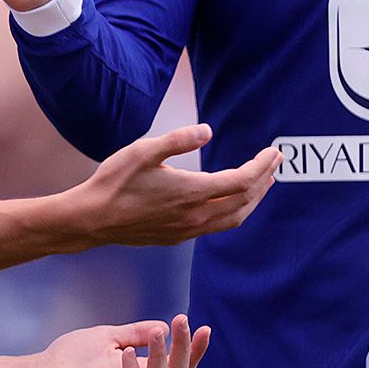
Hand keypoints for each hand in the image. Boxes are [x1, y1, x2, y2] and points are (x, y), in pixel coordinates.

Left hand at [12, 314, 209, 367]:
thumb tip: (163, 326)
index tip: (204, 327)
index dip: (192, 350)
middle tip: (183, 322)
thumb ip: (135, 334)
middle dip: (183, 349)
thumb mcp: (110, 337)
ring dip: (161, 358)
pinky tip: (128, 352)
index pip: (176, 366)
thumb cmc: (71, 358)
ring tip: (159, 332)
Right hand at [67, 124, 280, 247]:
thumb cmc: (115, 182)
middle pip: (244, 202)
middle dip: (265, 181)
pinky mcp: (177, 237)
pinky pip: (217, 226)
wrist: (92, 219)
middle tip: (276, 163)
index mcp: (191, 192)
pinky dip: (235, 211)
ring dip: (253, 199)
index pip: (241, 181)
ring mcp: (187, 230)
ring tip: (263, 182)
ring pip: (234, 219)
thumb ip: (178, 140)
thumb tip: (207, 131)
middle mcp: (194, 216)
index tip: (274, 152)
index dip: (261, 166)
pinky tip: (230, 199)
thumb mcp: (143, 151)